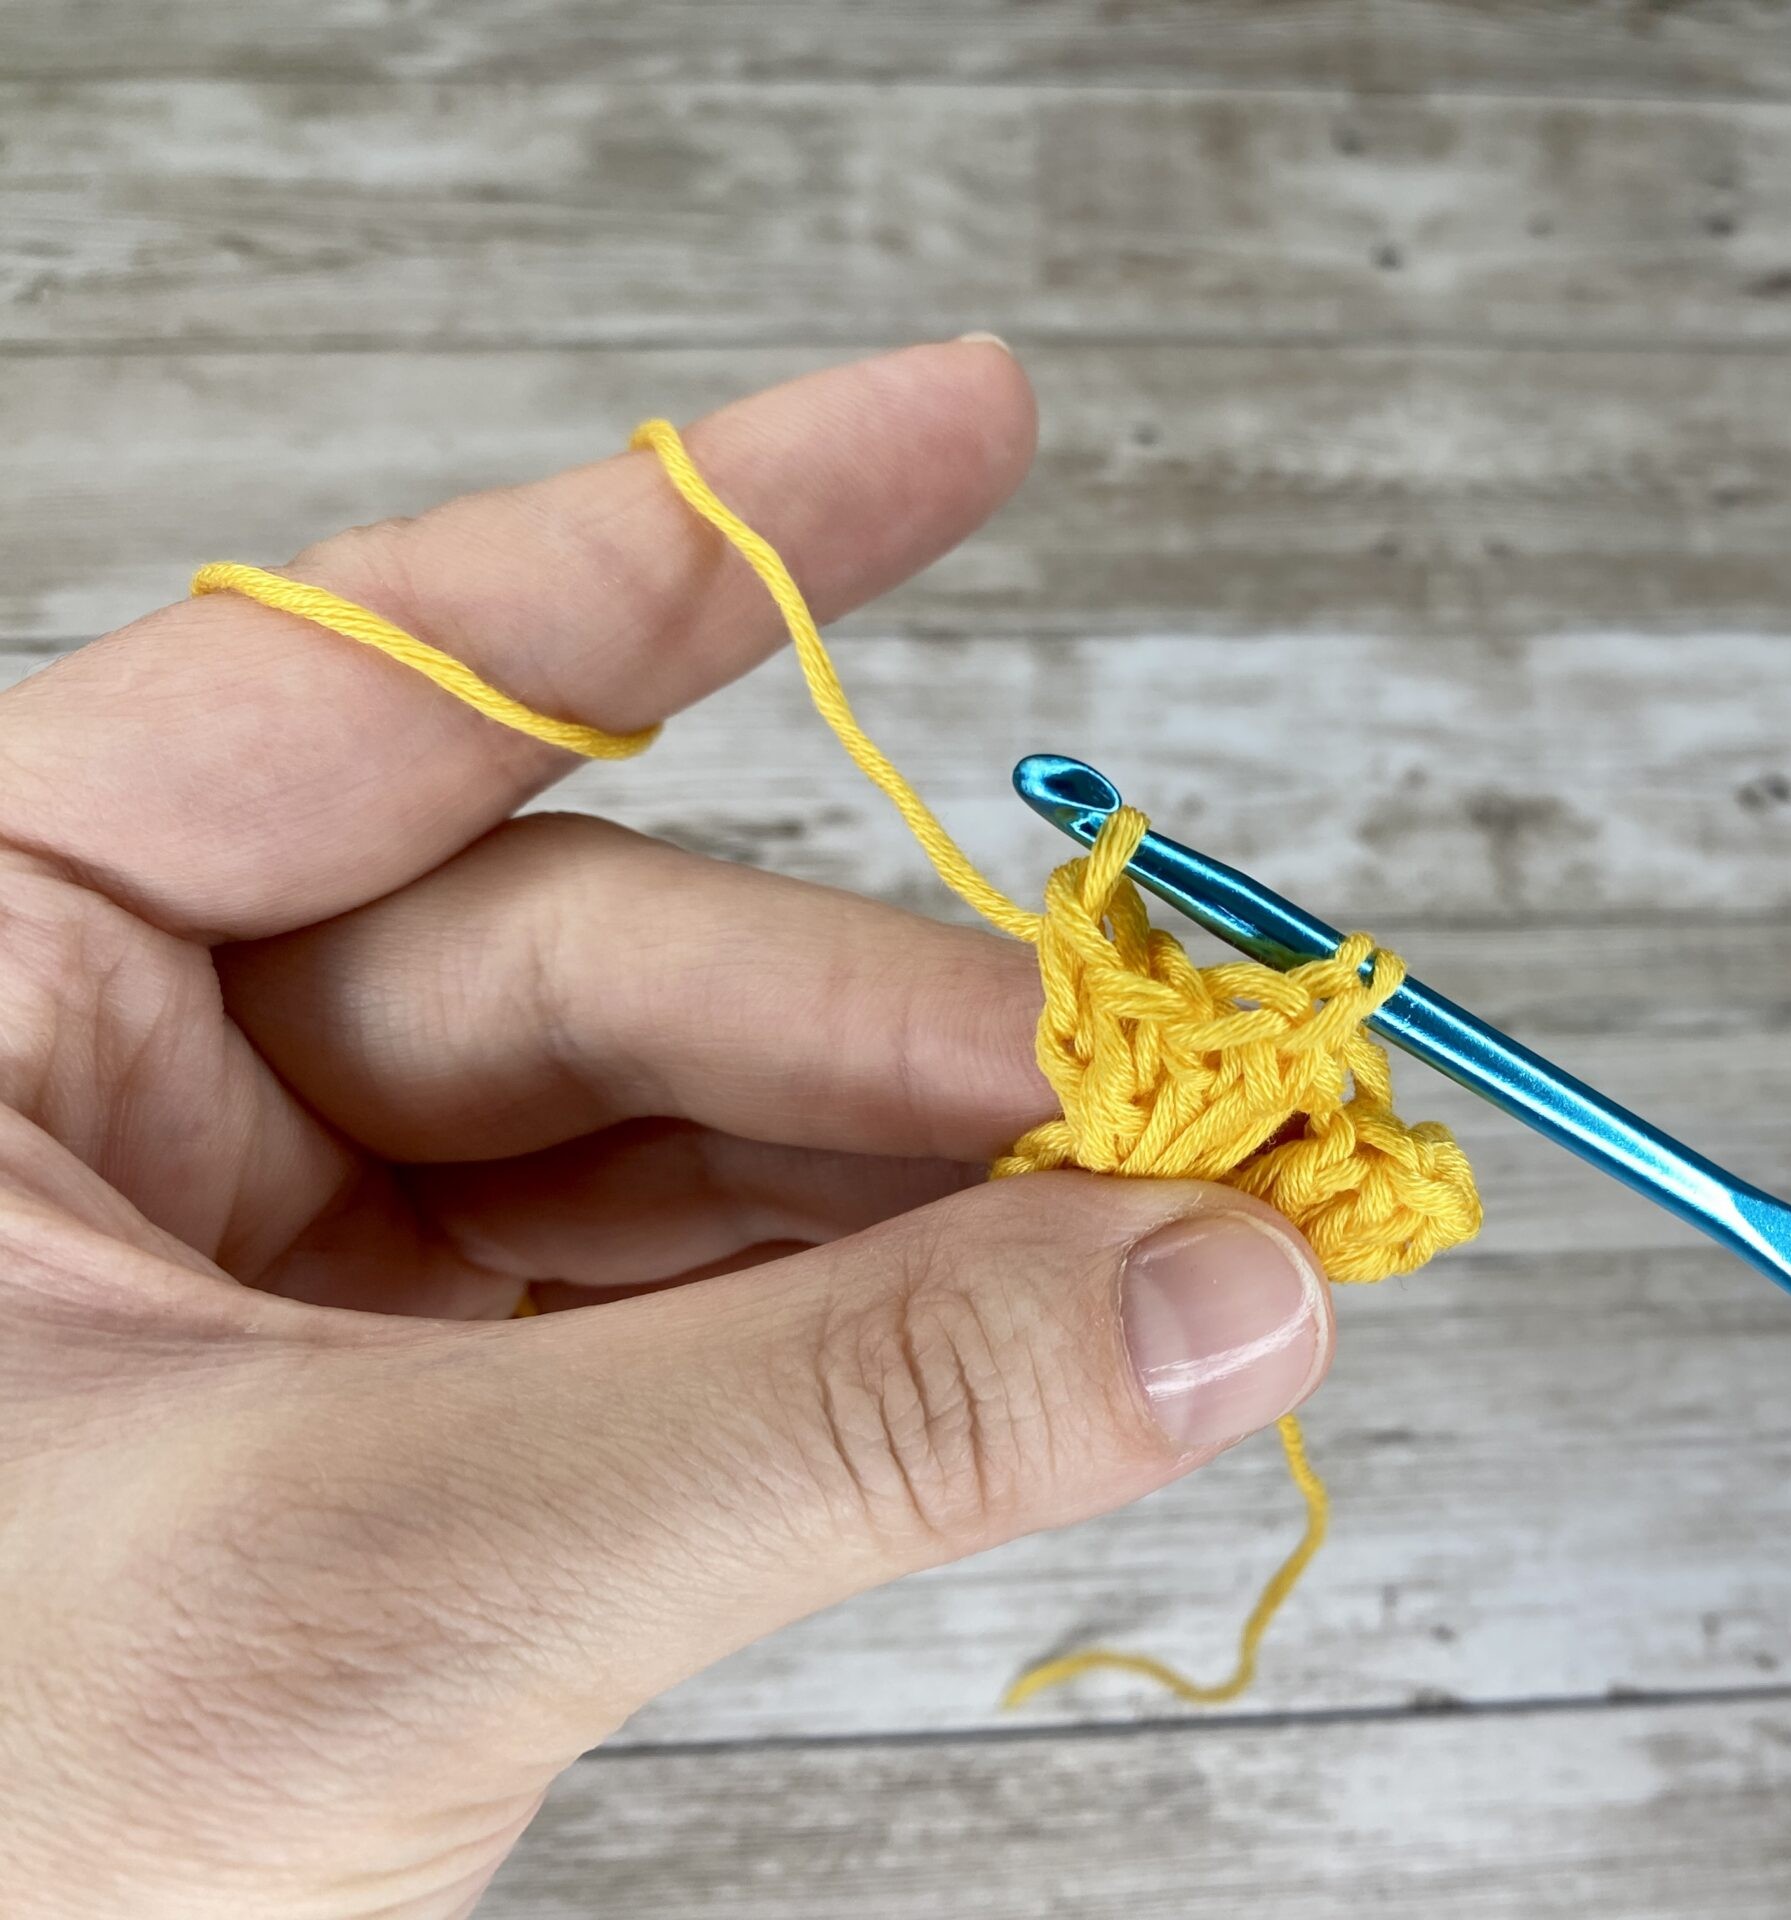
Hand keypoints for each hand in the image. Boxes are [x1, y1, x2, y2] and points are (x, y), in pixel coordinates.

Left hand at [0, 343, 1335, 1916]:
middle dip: (912, 1038)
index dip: (709, 546)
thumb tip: (1216, 1290)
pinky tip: (1052, 1319)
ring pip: (667, 1148)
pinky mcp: (381, 1426)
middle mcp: (118, 1078)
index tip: (973, 421)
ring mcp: (261, 1259)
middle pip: (596, 960)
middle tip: (1187, 1090)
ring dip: (938, 1191)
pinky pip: (674, 1313)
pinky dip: (873, 1323)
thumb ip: (819, 1420)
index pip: (386, 683)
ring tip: (1177, 1222)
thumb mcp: (365, 1584)